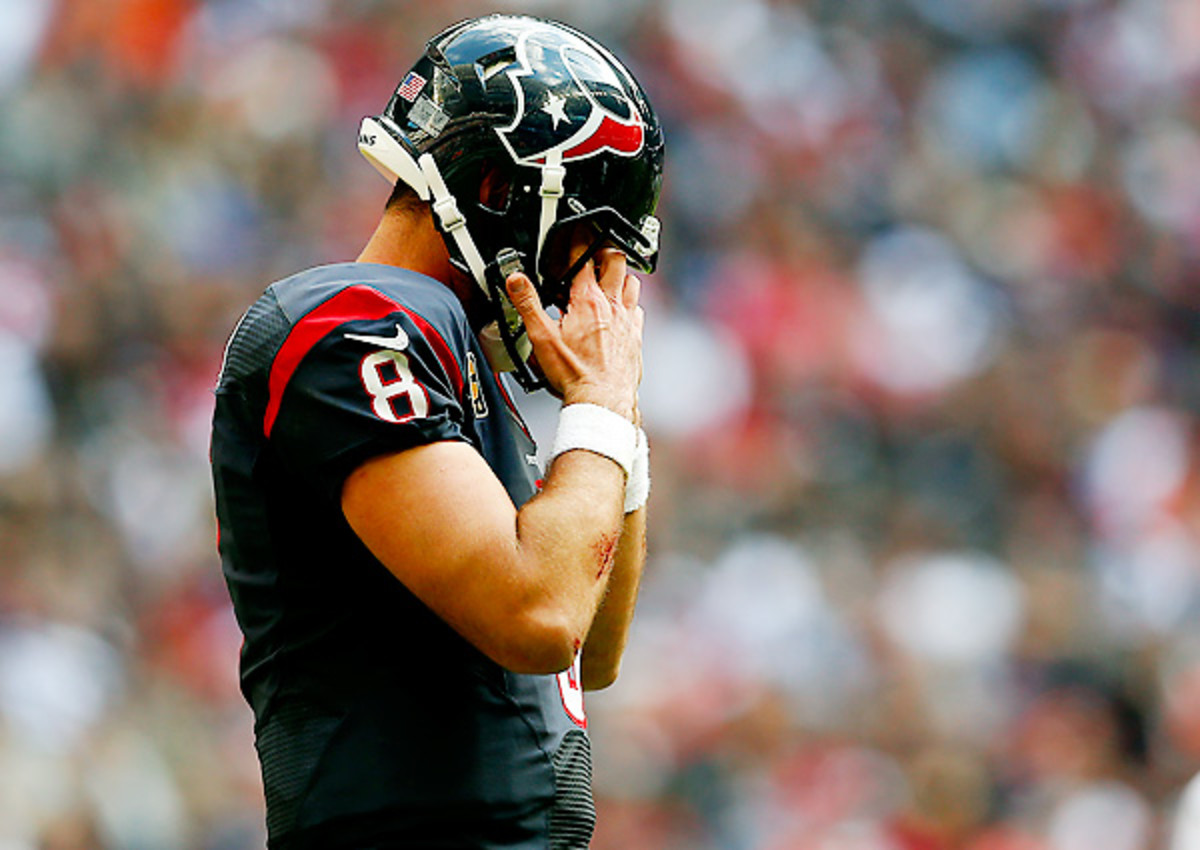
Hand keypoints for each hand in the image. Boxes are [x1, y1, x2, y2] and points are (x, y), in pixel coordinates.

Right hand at [506, 247, 642, 418]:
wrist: (602, 400)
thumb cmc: (575, 374)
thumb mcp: (541, 338)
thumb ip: (527, 304)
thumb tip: (515, 280)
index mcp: (587, 301)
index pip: (583, 257)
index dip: (578, 239)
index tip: (575, 230)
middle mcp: (612, 305)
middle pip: (615, 261)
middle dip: (604, 249)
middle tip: (594, 248)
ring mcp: (628, 320)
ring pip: (631, 281)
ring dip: (620, 274)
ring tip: (608, 275)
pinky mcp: (636, 336)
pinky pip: (638, 308)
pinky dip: (630, 302)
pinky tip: (621, 309)